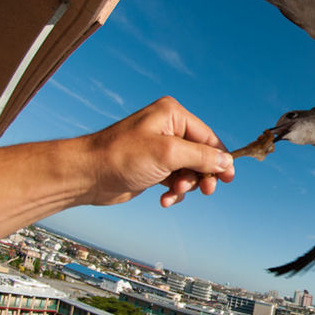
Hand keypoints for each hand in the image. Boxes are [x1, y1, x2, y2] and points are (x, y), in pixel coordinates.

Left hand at [82, 96, 234, 206]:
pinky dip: (173, 191)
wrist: (86, 176)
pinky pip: (175, 179)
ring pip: (189, 170)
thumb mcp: (168, 153)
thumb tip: (227, 161)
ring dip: (185, 185)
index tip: (228, 178)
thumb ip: (202, 156)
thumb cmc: (121, 156)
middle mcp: (167, 128)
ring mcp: (160, 148)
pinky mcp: (153, 166)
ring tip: (173, 193)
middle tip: (205, 190)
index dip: (220, 158)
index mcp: (172, 114)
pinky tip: (164, 199)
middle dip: (201, 174)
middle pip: (201, 154)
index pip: (208, 137)